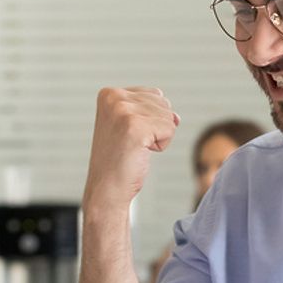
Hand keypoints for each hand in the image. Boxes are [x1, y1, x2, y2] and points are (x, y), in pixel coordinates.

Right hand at [83, 87, 179, 209]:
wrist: (107, 189)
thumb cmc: (119, 160)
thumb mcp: (131, 125)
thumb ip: (152, 111)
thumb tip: (176, 117)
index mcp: (109, 93)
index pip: (155, 94)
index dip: (149, 119)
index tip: (128, 134)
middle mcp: (114, 98)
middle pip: (163, 103)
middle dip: (155, 127)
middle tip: (131, 143)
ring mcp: (123, 111)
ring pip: (168, 117)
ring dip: (158, 137)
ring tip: (134, 148)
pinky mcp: (135, 127)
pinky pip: (170, 129)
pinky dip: (161, 144)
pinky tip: (140, 152)